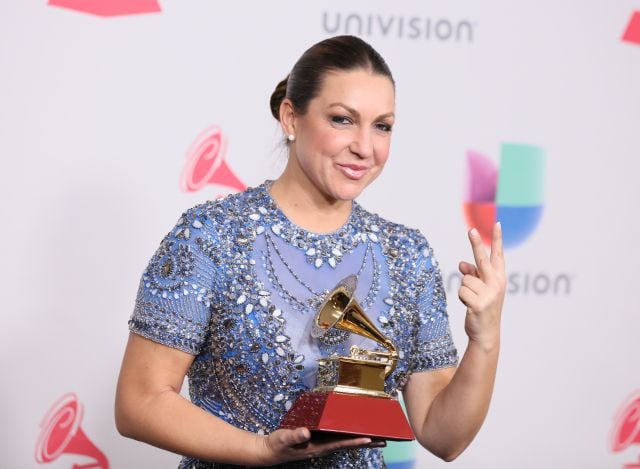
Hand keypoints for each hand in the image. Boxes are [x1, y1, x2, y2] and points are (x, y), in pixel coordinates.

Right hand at [258, 427, 384, 464]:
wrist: (270, 451)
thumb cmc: (278, 445)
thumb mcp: (283, 438)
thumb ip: (294, 435)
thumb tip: (306, 433)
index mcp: (317, 447)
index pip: (340, 444)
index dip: (355, 441)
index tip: (370, 438)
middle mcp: (323, 447)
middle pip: (348, 444)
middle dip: (366, 442)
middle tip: (384, 439)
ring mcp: (322, 445)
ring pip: (345, 442)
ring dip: (361, 439)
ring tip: (377, 437)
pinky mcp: (319, 441)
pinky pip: (338, 437)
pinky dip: (349, 435)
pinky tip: (355, 431)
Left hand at [458, 223, 505, 350]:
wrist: (486, 333)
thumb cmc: (482, 308)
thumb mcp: (480, 290)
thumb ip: (473, 274)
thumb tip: (462, 263)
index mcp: (499, 278)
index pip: (498, 255)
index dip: (497, 239)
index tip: (497, 223)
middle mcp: (497, 284)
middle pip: (482, 259)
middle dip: (476, 243)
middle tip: (471, 229)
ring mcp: (489, 294)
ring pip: (466, 279)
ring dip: (465, 290)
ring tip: (473, 301)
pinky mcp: (479, 303)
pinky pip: (462, 291)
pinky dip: (462, 298)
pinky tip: (470, 307)